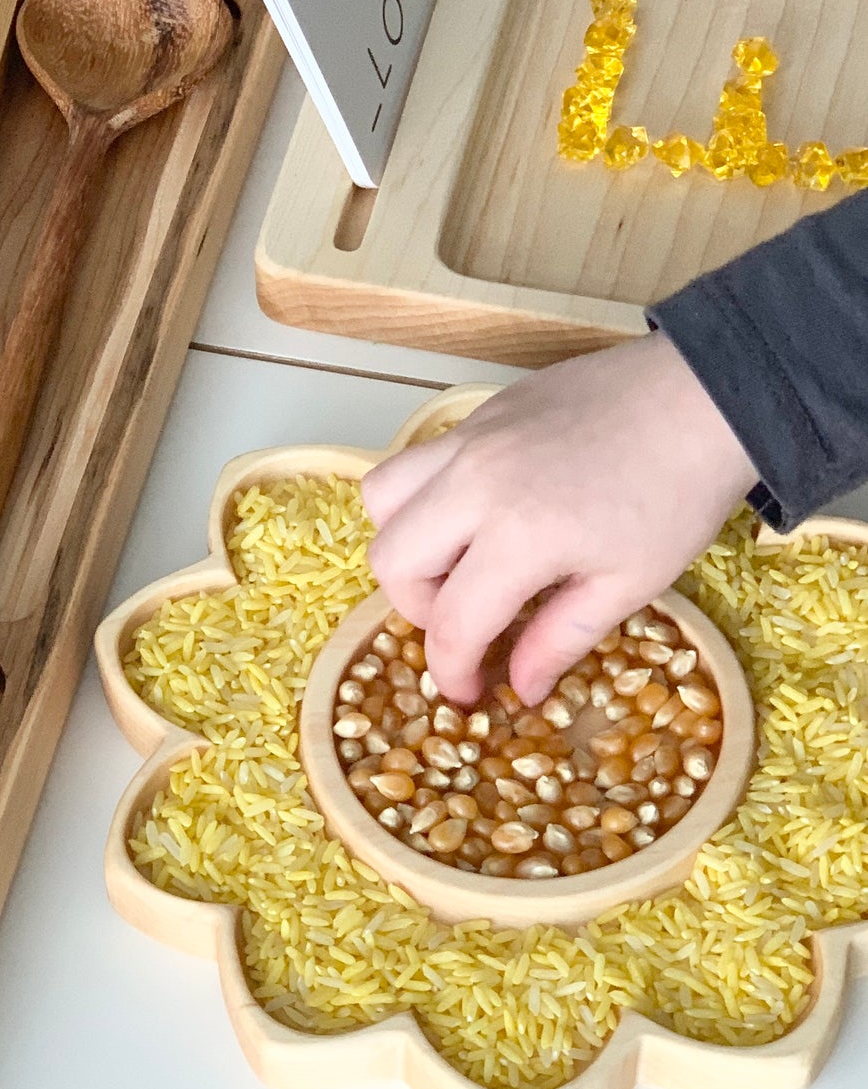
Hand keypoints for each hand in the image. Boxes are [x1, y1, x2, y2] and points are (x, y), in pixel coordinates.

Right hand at [361, 334, 757, 708]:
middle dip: (418, 608)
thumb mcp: (631, 582)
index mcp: (519, 536)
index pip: (452, 624)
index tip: (470, 693)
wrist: (705, 394)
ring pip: (383, 497)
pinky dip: (428, 499)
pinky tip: (483, 515)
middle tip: (468, 621)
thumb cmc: (679, 494)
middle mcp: (474, 484)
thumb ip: (562, 637)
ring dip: (406, 542)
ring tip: (457, 561)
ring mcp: (469, 439)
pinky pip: (417, 460)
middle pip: (392, 560)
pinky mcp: (479, 413)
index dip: (453, 671)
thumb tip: (520, 688)